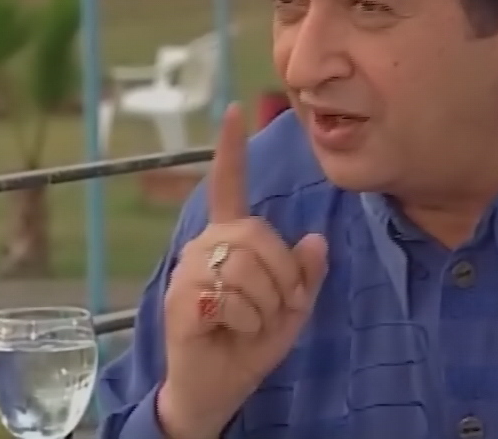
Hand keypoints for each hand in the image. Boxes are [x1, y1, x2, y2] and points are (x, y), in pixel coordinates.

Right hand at [156, 103, 328, 438]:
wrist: (217, 387)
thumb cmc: (250, 341)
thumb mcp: (292, 308)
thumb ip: (306, 275)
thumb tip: (316, 239)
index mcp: (231, 238)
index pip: (229, 186)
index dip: (231, 149)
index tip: (233, 110)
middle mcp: (206, 243)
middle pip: (260, 235)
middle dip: (283, 279)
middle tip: (275, 309)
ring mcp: (189, 268)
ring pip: (249, 268)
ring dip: (267, 305)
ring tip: (250, 323)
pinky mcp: (181, 297)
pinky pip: (234, 297)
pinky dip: (247, 322)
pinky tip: (230, 330)